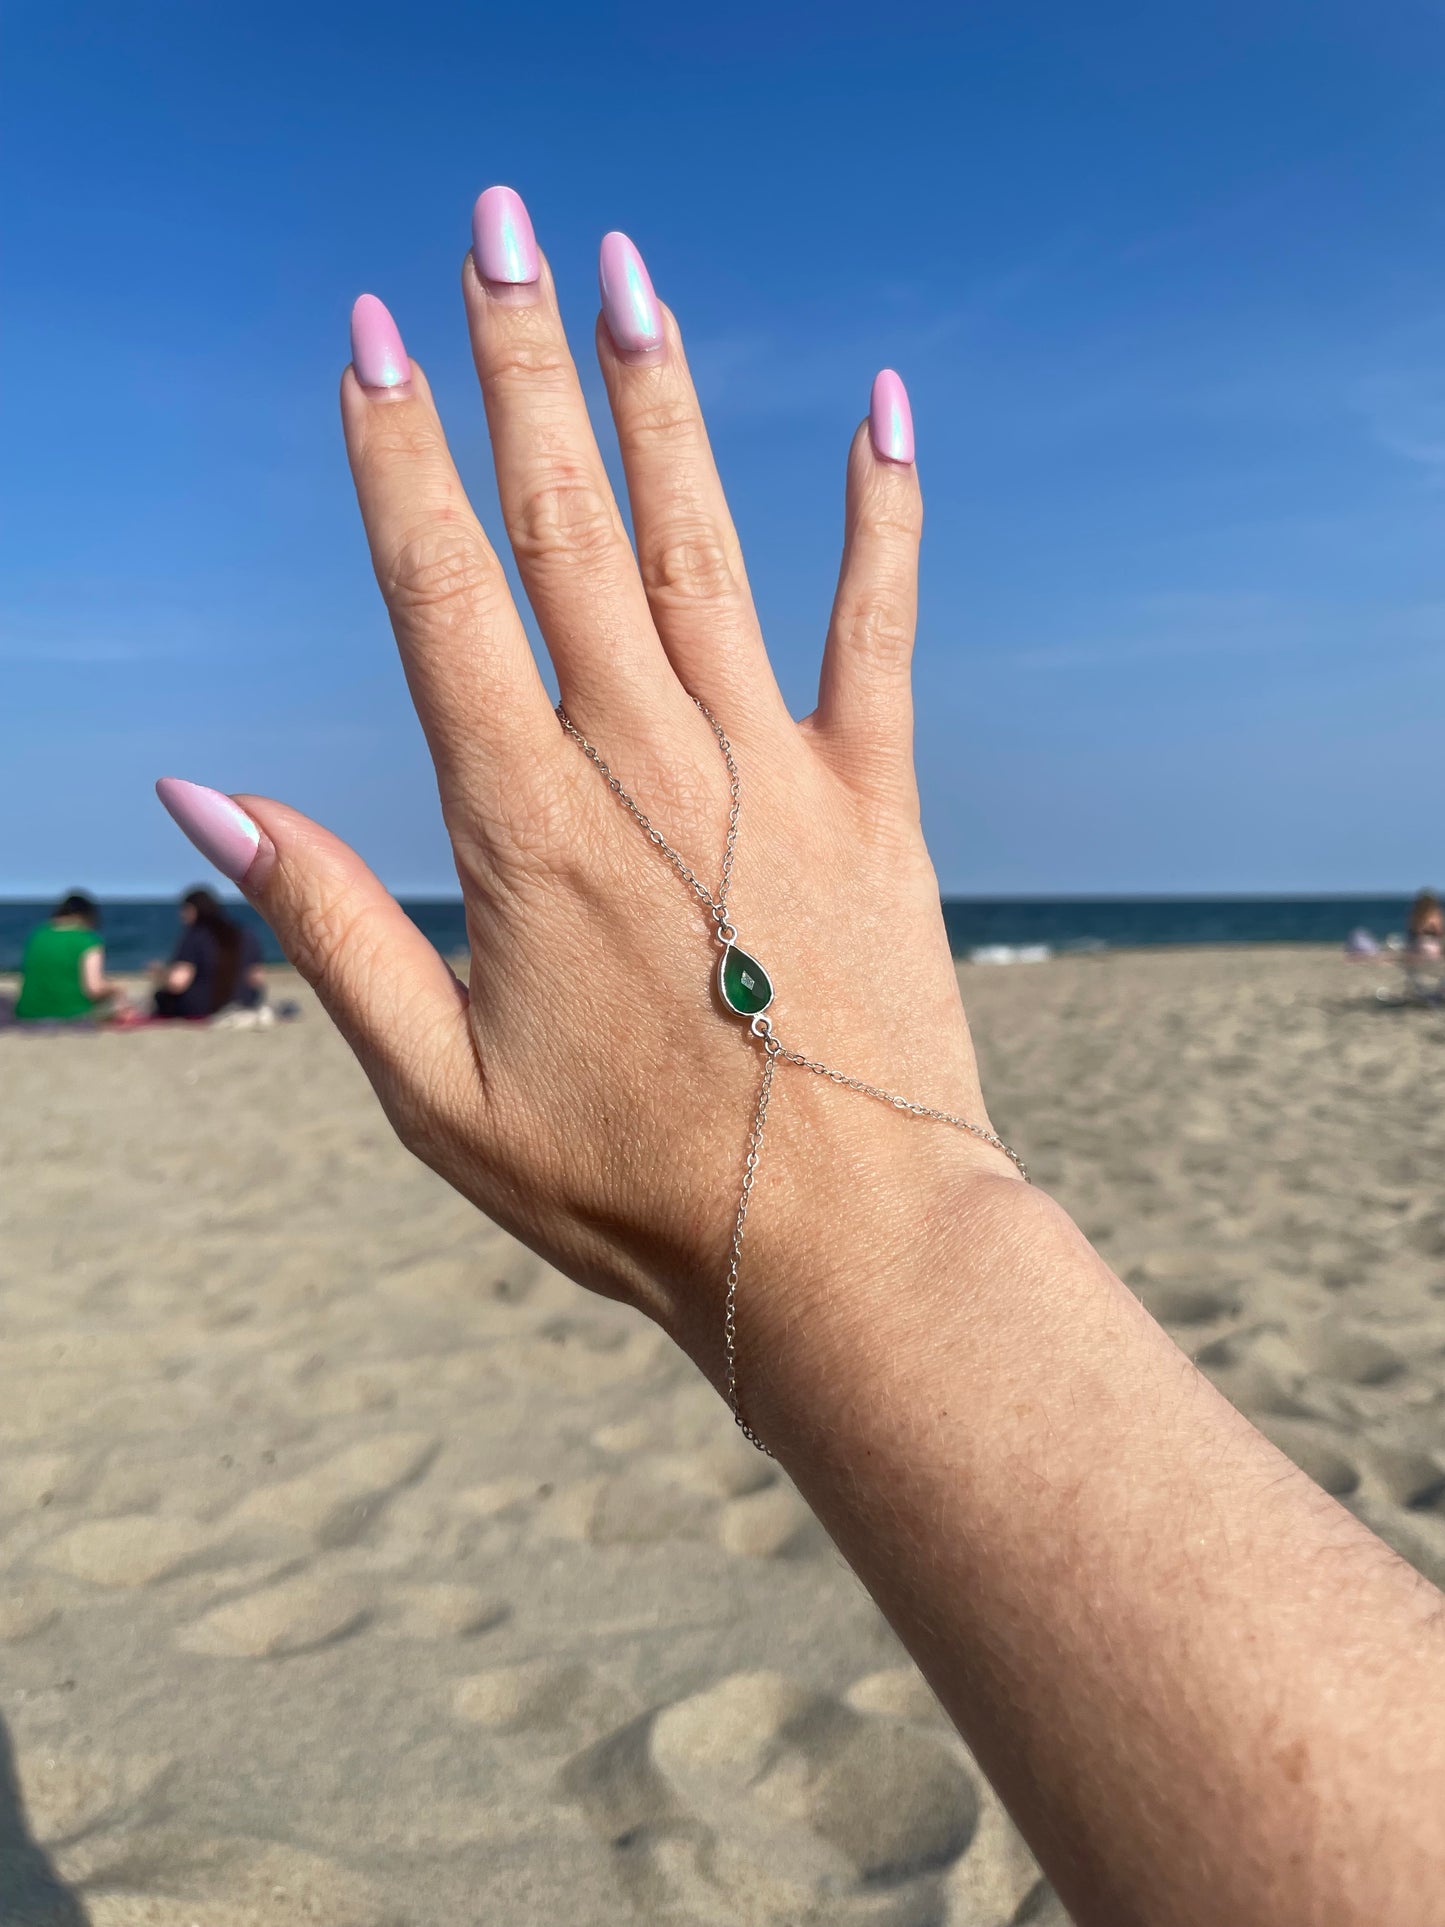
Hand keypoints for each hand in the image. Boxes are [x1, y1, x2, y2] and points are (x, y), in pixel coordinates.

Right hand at [157, 196, 1019, 1384]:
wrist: (841, 1247)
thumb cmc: (626, 1189)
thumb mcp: (434, 1092)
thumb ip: (325, 928)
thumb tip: (203, 796)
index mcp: (524, 829)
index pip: (440, 597)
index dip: (397, 458)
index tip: (372, 336)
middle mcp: (644, 767)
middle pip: (565, 528)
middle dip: (521, 369)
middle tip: (495, 230)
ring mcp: (770, 771)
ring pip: (699, 545)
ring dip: (655, 400)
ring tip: (622, 270)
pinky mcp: (875, 801)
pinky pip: (876, 627)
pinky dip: (883, 516)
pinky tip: (883, 408)